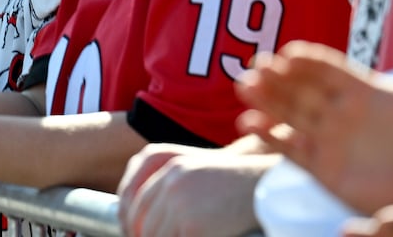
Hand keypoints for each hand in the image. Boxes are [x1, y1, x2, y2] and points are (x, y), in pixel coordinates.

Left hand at [117, 143, 269, 236]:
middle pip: (140, 220)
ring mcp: (179, 203)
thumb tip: (143, 217)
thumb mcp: (194, 171)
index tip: (133, 232)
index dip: (130, 220)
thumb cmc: (231, 181)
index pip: (133, 197)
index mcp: (164, 163)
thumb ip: (168, 185)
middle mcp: (168, 181)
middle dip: (141, 235)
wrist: (262, 186)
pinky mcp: (192, 225)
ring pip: (153, 235)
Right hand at [235, 42, 392, 213]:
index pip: (330, 70)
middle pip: (303, 90)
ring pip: (291, 115)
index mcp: (366, 93)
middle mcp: (343, 114)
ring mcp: (331, 140)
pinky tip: (251, 123)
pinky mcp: (324, 170)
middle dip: (278, 78)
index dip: (309, 62)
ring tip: (245, 88)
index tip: (288, 54)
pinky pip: (292, 151)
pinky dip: (270, 137)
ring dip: (267, 101)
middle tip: (256, 67)